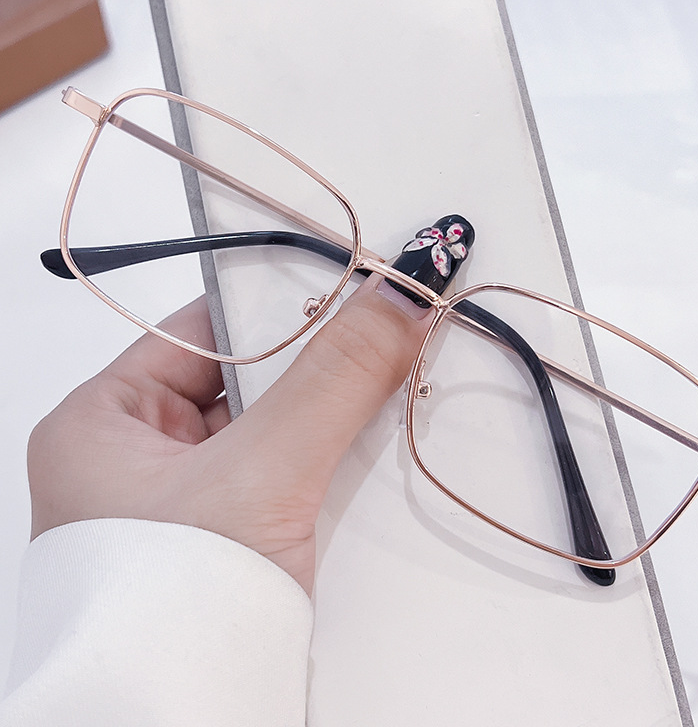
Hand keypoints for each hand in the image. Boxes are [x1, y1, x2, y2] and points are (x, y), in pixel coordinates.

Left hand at [27, 276, 432, 593]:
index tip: (351, 283)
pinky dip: (328, 455)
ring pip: (272, 426)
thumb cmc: (174, 609)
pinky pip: (285, 472)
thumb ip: (331, 381)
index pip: (203, 330)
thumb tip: (402, 295)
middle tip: (388, 327)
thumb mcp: (259, 474)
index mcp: (102, 422)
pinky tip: (373, 436)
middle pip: (245, 376)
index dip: (279, 304)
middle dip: (317, 360)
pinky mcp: (227, 537)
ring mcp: (185, 500)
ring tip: (394, 372)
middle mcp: (137, 456)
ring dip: (330, 409)